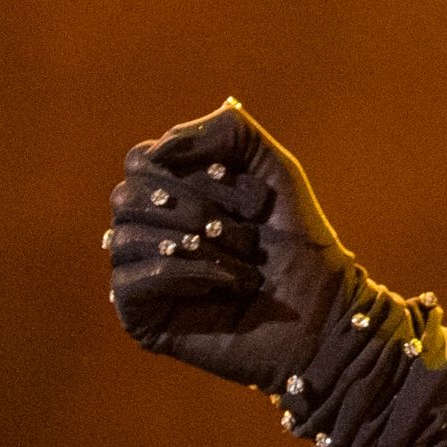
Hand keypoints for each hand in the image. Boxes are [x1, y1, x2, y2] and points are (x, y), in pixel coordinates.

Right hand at [106, 101, 363, 394]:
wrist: (321, 312)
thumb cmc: (298, 242)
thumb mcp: (272, 167)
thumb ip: (226, 131)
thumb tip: (158, 150)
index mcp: (170, 194)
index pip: (141, 160)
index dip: (192, 170)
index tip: (246, 196)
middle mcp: (148, 231)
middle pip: (127, 195)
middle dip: (196, 209)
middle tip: (246, 236)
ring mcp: (140, 273)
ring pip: (125, 235)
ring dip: (198, 246)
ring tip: (244, 268)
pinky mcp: (138, 315)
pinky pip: (129, 280)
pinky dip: (184, 274)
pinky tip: (225, 286)